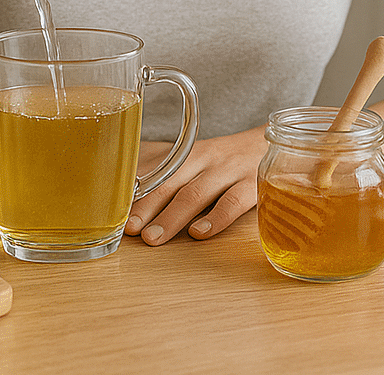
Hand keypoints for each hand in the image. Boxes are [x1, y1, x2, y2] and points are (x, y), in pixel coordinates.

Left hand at [126, 127, 267, 244]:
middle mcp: (205, 159)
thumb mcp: (193, 159)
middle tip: (130, 228)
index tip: (115, 212)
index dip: (135, 193)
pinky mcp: (253, 184)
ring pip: (196, 193)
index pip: (155, 173)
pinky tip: (200, 233)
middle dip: (147, 205)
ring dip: (172, 216)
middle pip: (170, 181)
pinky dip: (215, 218)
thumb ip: (162, 169)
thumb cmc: (222, 159)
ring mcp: (229, 171)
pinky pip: (233, 201)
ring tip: (154, 237)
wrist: (267, 146)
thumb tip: (123, 184)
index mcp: (186, 154)